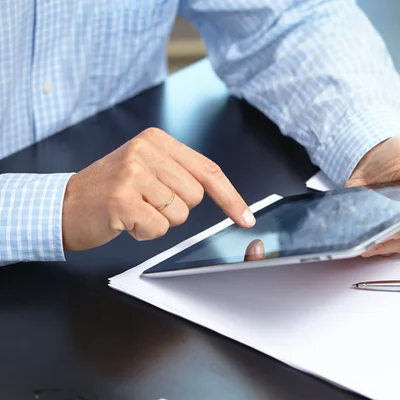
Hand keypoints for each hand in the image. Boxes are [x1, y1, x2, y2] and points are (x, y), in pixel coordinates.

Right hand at [62, 128, 255, 250]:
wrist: (63, 205)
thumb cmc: (110, 191)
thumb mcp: (145, 168)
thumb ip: (179, 172)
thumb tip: (223, 193)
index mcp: (156, 140)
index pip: (208, 170)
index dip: (230, 197)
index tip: (246, 217)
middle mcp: (144, 150)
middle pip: (196, 196)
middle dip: (176, 209)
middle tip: (146, 202)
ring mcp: (132, 173)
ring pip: (180, 214)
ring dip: (159, 221)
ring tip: (134, 210)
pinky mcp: (122, 199)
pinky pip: (158, 229)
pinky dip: (144, 233)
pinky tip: (125, 221)